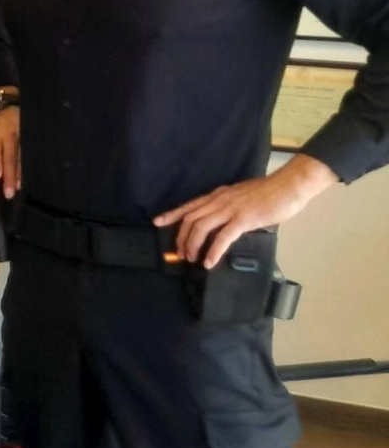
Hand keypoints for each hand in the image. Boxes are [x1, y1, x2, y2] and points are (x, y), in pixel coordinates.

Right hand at [0, 107, 20, 197]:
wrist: (5, 106)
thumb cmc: (16, 123)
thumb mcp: (24, 135)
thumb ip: (21, 154)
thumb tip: (20, 176)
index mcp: (19, 139)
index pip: (20, 160)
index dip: (19, 174)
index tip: (17, 187)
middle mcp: (7, 138)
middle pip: (8, 158)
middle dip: (8, 175)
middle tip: (8, 189)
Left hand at [153, 155, 336, 267]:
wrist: (288, 186)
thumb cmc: (269, 192)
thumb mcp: (242, 196)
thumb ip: (230, 206)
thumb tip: (225, 220)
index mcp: (219, 195)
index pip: (190, 205)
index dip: (172, 214)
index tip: (158, 222)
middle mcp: (220, 201)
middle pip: (191, 219)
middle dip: (181, 237)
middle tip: (180, 253)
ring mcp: (231, 209)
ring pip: (201, 228)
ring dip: (193, 245)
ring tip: (192, 259)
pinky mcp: (244, 219)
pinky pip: (223, 237)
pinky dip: (214, 251)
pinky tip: (209, 262)